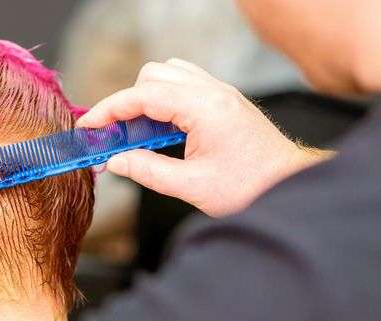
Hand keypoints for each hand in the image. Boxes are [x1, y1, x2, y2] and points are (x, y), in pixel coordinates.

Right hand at [77, 59, 330, 216]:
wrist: (292, 187)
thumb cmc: (252, 188)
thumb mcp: (192, 187)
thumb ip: (147, 171)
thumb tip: (115, 161)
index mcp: (204, 108)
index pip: (142, 96)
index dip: (109, 110)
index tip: (89, 126)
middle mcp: (214, 92)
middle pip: (153, 76)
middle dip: (127, 102)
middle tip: (115, 136)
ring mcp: (221, 93)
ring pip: (169, 74)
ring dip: (147, 97)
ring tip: (139, 133)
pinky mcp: (225, 100)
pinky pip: (186, 84)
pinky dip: (166, 100)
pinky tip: (163, 129)